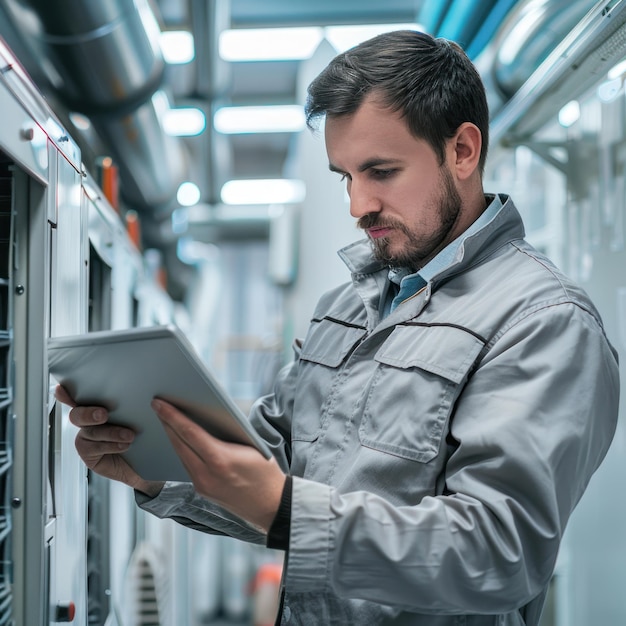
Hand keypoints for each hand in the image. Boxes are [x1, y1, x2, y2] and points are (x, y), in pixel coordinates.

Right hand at [55, 385, 163, 497]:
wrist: (150, 460)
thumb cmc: (147, 435)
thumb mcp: (150, 418)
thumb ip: (151, 408)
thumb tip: (155, 400)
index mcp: (102, 405)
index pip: (81, 395)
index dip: (68, 392)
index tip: (62, 388)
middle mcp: (91, 420)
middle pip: (77, 413)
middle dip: (88, 413)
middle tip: (103, 414)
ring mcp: (88, 437)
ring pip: (89, 431)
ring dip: (110, 432)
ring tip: (129, 435)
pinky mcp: (89, 453)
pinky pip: (92, 447)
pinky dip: (109, 445)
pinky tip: (124, 446)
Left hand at [151, 398, 285, 532]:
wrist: (272, 506)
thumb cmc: (266, 472)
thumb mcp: (251, 446)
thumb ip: (228, 434)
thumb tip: (206, 418)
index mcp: (220, 459)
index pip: (189, 432)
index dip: (172, 415)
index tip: (159, 403)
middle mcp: (206, 474)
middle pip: (179, 443)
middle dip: (167, 423)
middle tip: (157, 406)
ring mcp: (202, 486)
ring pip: (181, 455)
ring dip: (173, 437)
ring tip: (167, 419)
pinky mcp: (202, 491)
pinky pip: (188, 466)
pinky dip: (183, 451)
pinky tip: (181, 440)